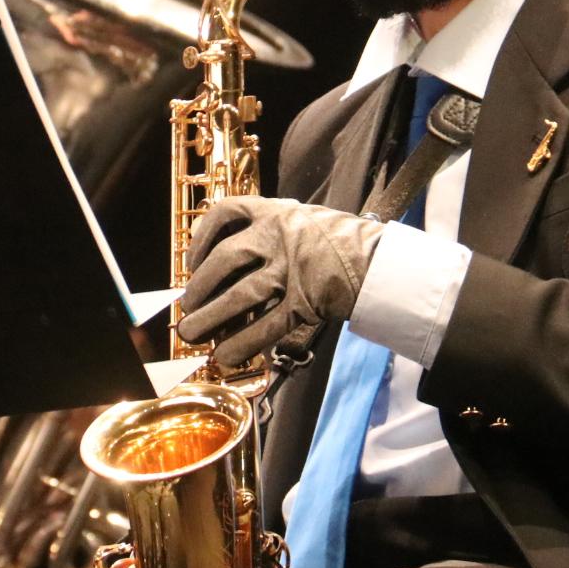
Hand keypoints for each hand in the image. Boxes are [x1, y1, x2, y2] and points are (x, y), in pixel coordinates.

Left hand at [176, 196, 383, 369]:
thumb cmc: (338, 243)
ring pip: (240, 296)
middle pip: (225, 261)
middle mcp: (279, 237)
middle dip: (199, 287)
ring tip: (192, 333)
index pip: (225, 213)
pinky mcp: (305, 302)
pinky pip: (266, 326)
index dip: (201, 238)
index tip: (192, 260)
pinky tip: (225, 356)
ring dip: (211, 318)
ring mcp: (292, 270)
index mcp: (275, 212)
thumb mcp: (301, 221)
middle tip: (187, 308)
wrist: (381, 262)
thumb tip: (223, 266)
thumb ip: (268, 233)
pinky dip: (241, 343)